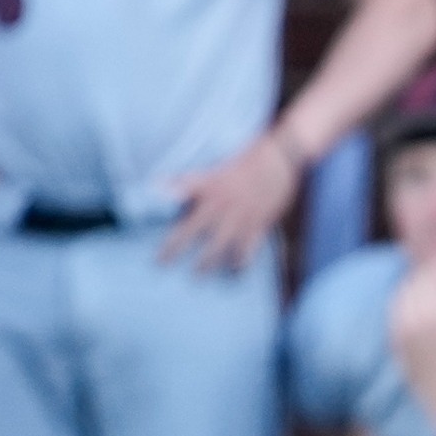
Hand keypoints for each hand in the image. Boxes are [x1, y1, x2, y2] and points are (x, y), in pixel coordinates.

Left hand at [161, 128, 304, 270]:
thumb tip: (155, 186)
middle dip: (182, 252)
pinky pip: (251, 246)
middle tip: (169, 268)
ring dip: (211, 261)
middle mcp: (224, 209)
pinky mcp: (261, 222)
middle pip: (200, 236)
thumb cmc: (244, 164)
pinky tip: (237, 270)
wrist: (279, 160)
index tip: (160, 258)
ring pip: (223, 244)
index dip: (172, 243)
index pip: (186, 224)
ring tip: (199, 275)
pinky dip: (243, 259)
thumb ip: (186, 183)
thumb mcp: (212, 172)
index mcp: (211, 195)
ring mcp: (243, 217)